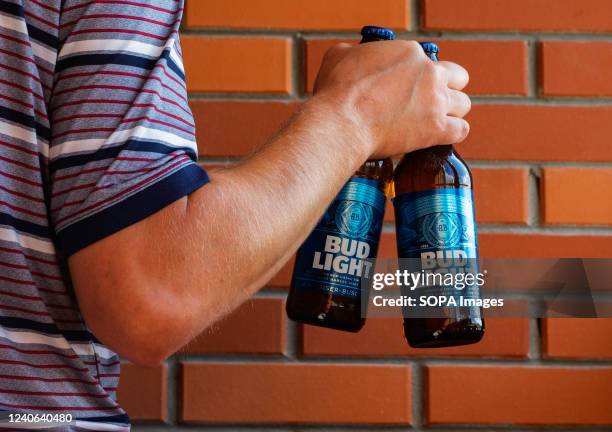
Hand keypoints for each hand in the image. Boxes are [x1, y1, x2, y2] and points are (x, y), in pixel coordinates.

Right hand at [312, 40, 470, 157]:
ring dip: (452, 112)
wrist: (342, 122)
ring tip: (436, 121)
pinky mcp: (436, 128)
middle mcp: (429, 73)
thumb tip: (351, 58)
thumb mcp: (339, 56)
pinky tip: (441, 136)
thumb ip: (353, 53)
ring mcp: (436, 101)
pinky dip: (453, 133)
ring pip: (464, 104)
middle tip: (431, 102)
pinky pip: (461, 130)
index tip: (409, 89)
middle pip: (458, 78)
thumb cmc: (336, 92)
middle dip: (447, 89)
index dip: (420, 76)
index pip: (429, 61)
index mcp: (410, 53)